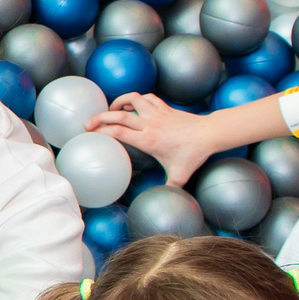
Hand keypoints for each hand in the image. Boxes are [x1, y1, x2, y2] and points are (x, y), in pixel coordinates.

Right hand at [86, 94, 218, 185]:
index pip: (118, 132)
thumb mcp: (179, 176)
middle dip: (99, 117)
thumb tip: (162, 202)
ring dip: (118, 102)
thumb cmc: (193, 155)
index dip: (102, 131)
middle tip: (88, 124)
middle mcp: (149, 124)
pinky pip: (146, 97)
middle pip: (118, 115)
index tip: (90, 135)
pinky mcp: (164, 108)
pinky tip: (133, 106)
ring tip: (110, 111)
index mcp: (148, 140)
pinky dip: (136, 98)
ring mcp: (157, 113)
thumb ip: (168, 189)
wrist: (209, 134)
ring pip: (132, 99)